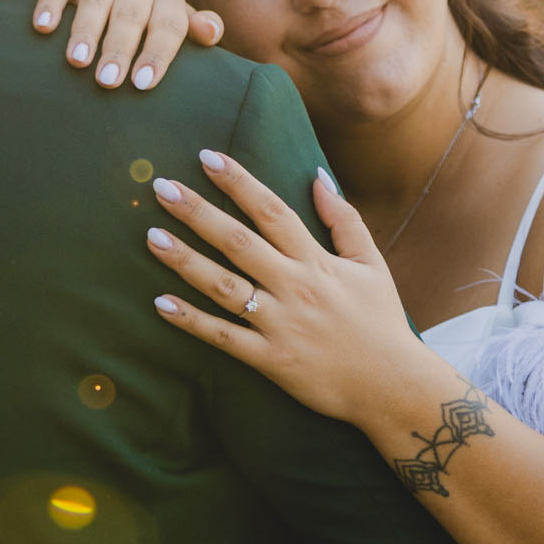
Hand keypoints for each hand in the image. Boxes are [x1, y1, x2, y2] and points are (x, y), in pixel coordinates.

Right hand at [33, 0, 222, 90]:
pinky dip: (50, 4)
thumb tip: (211, 33)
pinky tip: (43, 28)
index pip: (168, 24)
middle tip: (108, 80)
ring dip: (85, 30)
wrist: (120, 1)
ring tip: (77, 61)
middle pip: (130, 13)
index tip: (142, 83)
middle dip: (119, 48)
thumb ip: (196, 32)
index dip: (157, 53)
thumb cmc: (152, 32)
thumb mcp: (177, 32)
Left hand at [146, 151, 420, 421]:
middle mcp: (294, 287)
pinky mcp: (270, 359)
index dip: (239, 182)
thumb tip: (318, 176)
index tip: (208, 157)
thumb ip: (344, 220)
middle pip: (238, 242)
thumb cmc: (381, 322)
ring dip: (185, 261)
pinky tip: (160, 304)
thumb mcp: (371, 264)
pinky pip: (223, 337)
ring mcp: (279, 324)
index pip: (271, 211)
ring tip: (152, 237)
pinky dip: (191, 321)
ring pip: (224, 286)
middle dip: (198, 212)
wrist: (392, 386)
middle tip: (162, 188)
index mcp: (317, 261)